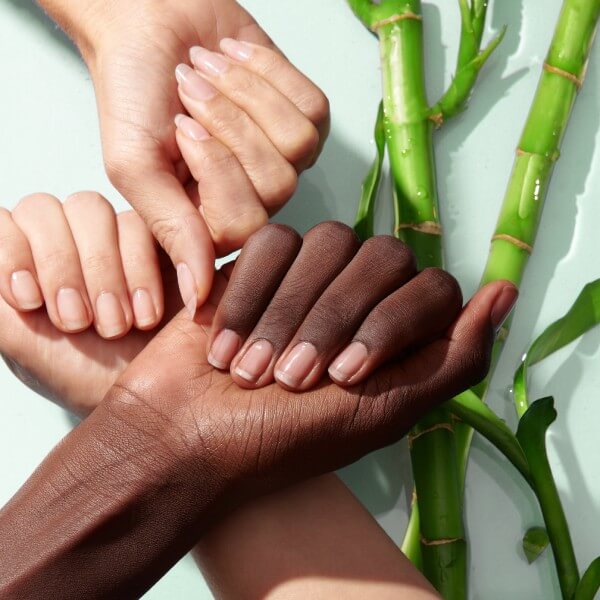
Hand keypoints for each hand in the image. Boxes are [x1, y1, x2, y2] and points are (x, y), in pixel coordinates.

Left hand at [0, 192, 181, 414]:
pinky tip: (145, 313)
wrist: (144, 391)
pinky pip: (137, 225)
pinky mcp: (150, 239)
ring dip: (101, 270)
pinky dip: (139, 270)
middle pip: (43, 209)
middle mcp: (57, 240)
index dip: (12, 253)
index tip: (30, 303)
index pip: (0, 223)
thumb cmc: (78, 374)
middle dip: (61, 268)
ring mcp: (104, 235)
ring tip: (115, 324)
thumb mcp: (17, 340)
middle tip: (78, 323)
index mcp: (17, 260)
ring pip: (90, 208)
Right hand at [40, 0, 328, 309]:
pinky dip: (269, 72)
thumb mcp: (135, 168)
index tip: (180, 129)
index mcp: (210, 220)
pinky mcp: (305, 117)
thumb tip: (198, 299)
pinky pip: (312, 107)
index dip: (216, 170)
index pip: (243, 225)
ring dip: (247, 93)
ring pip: (297, 145)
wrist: (151, 25)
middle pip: (277, 186)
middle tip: (190, 90)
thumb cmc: (134, 95)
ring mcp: (284, 159)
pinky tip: (237, 60)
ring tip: (210, 69)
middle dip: (230, 123)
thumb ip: (171, 230)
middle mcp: (254, 198)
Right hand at [110, 222, 515, 487]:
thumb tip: (504, 293)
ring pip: (327, 241)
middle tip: (292, 379)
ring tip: (251, 369)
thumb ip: (451, 359)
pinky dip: (249, 293)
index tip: (344, 376)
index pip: (431, 288)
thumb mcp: (383, 413)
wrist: (184, 438)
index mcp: (396, 334)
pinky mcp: (258, 261)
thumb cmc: (281, 440)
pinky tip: (225, 342)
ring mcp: (308, 275)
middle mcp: (359, 297)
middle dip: (333, 317)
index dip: (388, 323)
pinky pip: (272, 241)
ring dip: (286, 310)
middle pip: (380, 255)